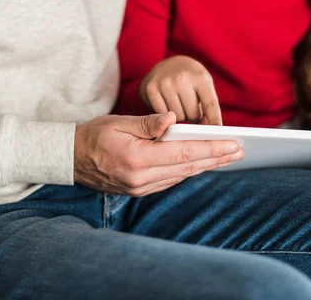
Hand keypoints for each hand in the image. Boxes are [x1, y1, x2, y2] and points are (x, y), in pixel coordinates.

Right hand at [74, 112, 242, 195]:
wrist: (70, 159)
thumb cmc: (94, 136)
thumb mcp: (119, 122)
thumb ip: (148, 123)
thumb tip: (173, 119)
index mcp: (137, 159)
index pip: (183, 154)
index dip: (211, 149)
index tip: (233, 145)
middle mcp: (141, 179)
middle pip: (187, 168)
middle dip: (216, 159)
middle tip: (239, 151)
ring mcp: (139, 188)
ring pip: (180, 176)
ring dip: (205, 166)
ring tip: (226, 157)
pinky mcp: (138, 191)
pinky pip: (169, 181)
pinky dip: (187, 171)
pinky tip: (200, 164)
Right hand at [139, 56, 221, 124]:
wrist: (167, 64)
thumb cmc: (190, 78)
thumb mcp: (204, 85)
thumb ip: (208, 106)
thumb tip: (207, 129)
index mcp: (199, 77)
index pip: (210, 104)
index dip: (215, 120)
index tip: (218, 134)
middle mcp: (182, 78)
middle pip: (192, 114)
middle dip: (194, 117)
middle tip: (190, 109)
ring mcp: (165, 83)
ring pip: (177, 117)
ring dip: (180, 117)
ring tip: (179, 105)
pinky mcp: (151, 89)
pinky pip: (162, 115)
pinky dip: (166, 116)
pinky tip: (168, 105)